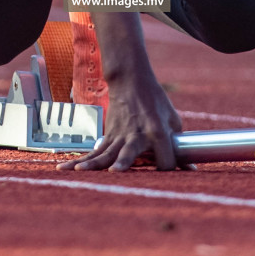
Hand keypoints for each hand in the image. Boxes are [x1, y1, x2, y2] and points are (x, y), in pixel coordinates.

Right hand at [59, 72, 185, 171]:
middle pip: (129, 152)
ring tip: (80, 173)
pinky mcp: (108, 136)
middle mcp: (136, 134)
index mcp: (157, 131)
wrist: (131, 82)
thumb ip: (179, 146)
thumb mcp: (173, 121)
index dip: (169, 168)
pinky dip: (81, 162)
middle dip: (124, 163)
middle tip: (116, 171)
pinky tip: (64, 169)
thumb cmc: (156, 103)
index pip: (165, 160)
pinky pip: (94, 152)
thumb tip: (190, 170)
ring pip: (105, 154)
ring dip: (92, 165)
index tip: (171, 170)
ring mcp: (120, 135)